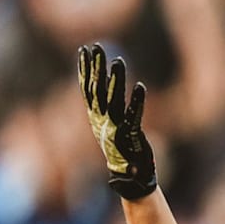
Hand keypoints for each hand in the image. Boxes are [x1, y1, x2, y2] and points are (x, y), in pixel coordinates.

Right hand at [78, 43, 156, 199]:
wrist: (130, 176)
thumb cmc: (122, 150)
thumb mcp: (108, 126)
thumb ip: (105, 107)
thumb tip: (101, 85)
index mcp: (96, 117)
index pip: (87, 88)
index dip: (85, 69)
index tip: (83, 50)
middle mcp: (103, 121)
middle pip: (97, 89)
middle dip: (96, 67)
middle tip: (95, 47)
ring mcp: (115, 127)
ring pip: (114, 100)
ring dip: (116, 80)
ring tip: (118, 61)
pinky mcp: (130, 135)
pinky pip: (134, 115)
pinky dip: (137, 102)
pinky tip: (141, 87)